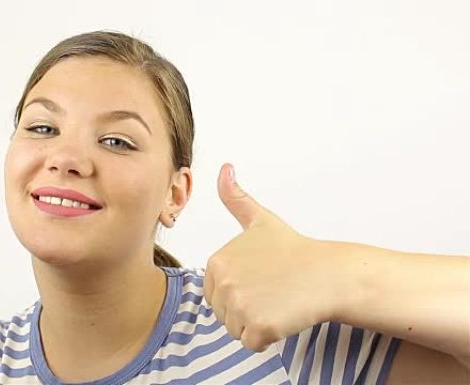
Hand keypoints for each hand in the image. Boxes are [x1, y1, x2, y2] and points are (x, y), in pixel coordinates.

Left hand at [203, 163, 344, 351]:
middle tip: (273, 291)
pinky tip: (284, 315)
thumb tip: (224, 168)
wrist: (329, 273)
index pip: (216, 294)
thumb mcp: (261, 221)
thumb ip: (236, 199)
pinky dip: (268, 337)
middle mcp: (223, 282)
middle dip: (247, 309)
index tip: (263, 279)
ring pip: (237, 329)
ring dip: (258, 323)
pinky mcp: (257, 326)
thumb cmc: (296, 251)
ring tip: (279, 301)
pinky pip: (252, 343)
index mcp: (217, 261)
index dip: (241, 292)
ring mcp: (239, 304)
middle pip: (224, 313)